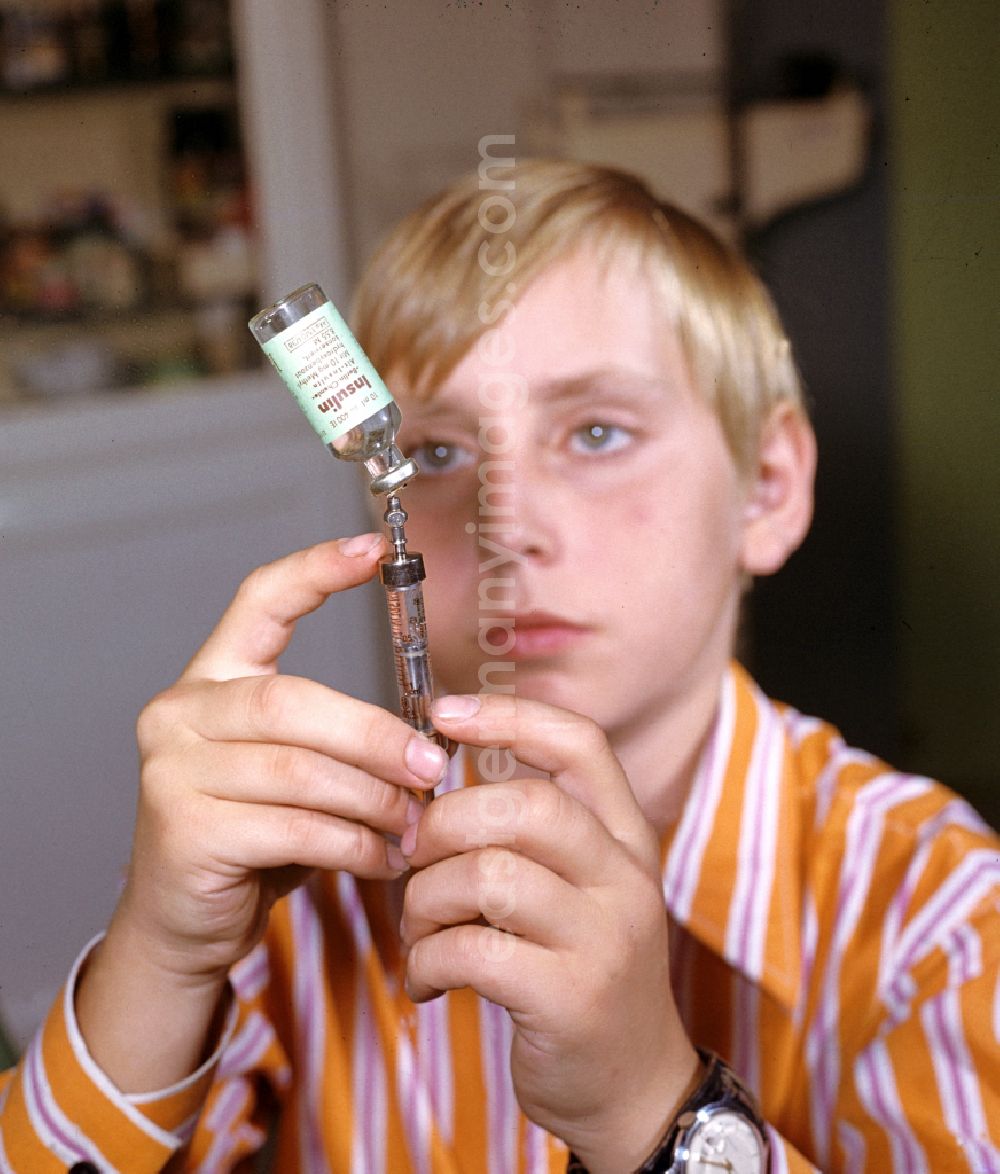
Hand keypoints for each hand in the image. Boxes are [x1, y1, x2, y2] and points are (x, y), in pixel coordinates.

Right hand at [114, 534, 446, 985]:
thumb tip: (430, 740)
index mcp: (213, 680)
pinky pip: (294, 828)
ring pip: (301, 770)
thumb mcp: (298, 775)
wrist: (185, 923)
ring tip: (414, 825)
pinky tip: (381, 858)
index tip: (373, 548)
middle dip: (377, 736)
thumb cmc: (253, 839)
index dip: (316, 570)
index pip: (259, 602)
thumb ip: (342, 744)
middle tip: (433, 767)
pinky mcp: (183, 830)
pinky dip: (353, 845)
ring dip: (374, 801)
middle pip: (294, 701)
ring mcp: (172, 770)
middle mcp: (180, 712)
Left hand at [399, 693, 698, 1172]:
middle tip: (413, 855)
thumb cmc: (582, 972)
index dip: (509, 716)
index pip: (580, 744)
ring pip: (488, 874)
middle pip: (524, 805)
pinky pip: (471, 950)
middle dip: (444, 823)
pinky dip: (427, 960)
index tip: (444, 714)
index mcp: (626, 839)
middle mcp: (625, 878)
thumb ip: (532, 840)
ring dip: (425, 899)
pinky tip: (428, 980)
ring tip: (418, 929)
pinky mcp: (569, 998)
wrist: (632, 1087)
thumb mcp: (579, 892)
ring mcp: (604, 938)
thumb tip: (435, 790)